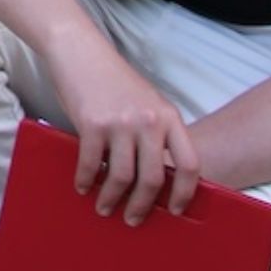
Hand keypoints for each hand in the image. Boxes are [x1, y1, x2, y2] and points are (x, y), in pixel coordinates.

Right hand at [46, 24, 200, 225]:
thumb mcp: (147, 102)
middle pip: (154, 178)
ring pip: (123, 177)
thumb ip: (157, 132)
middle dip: (144, 205)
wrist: (80, 51)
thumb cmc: (112, 79)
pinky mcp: (92, 124)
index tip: (175, 210)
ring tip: (106, 208)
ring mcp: (121, 123)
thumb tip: (158, 174)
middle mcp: (149, 121)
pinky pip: (93, 164)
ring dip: (113, 199)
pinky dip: (87, 180)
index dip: (185, 193)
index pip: (190, 164)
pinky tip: (83, 186)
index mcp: (169, 117)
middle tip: (135, 219)